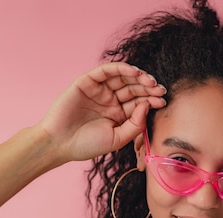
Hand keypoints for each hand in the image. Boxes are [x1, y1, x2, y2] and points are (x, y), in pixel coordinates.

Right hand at [37, 62, 166, 161]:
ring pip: (123, 78)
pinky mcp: (88, 82)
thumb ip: (135, 124)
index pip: (139, 103)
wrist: (59, 143)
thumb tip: (147, 105)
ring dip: (138, 77)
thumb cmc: (86, 145)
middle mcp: (110, 100)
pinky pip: (107, 71)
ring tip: (150, 81)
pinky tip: (135, 72)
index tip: (164, 101)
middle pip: (134, 89)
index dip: (152, 100)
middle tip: (160, 90)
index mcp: (118, 115)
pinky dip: (121, 68)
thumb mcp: (118, 138)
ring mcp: (100, 90)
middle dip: (148, 88)